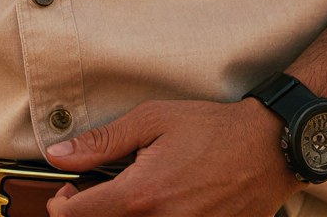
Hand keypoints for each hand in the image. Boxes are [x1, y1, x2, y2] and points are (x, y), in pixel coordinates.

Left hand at [43, 98, 299, 216]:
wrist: (268, 148)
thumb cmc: (212, 129)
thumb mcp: (153, 120)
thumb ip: (102, 142)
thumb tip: (58, 155)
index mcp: (141, 195)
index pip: (78, 216)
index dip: (61, 205)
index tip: (65, 194)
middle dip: (91, 214)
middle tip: (95, 195)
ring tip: (134, 198)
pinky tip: (161, 208)